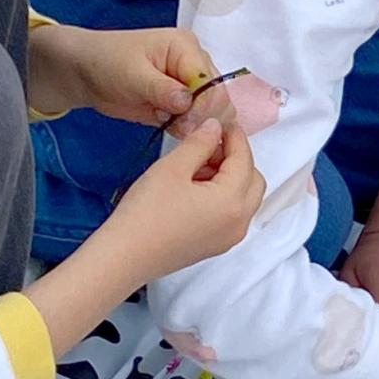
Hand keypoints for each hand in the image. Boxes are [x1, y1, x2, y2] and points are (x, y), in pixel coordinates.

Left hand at [26, 22, 216, 126]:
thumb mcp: (132, 74)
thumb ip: (161, 88)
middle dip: (201, 117)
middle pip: (218, 97)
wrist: (86, 73)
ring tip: (171, 126)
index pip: (211, 81)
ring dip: (196, 125)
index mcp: (186, 47)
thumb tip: (187, 101)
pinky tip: (171, 129)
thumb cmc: (106, 63)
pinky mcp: (181, 105)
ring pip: (212, 112)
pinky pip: (197, 122)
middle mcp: (194, 64)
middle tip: (176, 127)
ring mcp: (190, 86)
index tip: (183, 122)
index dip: (202, 105)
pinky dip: (189, 131)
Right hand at [106, 120, 263, 278]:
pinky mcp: (215, 246)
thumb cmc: (146, 212)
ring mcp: (229, 238)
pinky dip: (223, 197)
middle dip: (237, 159)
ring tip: (197, 167)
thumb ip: (199, 143)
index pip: (245, 160)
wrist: (125, 256)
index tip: (221, 122)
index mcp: (232, 202)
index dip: (235, 137)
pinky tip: (195, 189)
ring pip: (245, 199)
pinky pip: (232, 215)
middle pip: (253, 181)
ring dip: (231, 178)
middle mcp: (239, 223)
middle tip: (209, 146)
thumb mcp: (173, 168)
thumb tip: (214, 127)